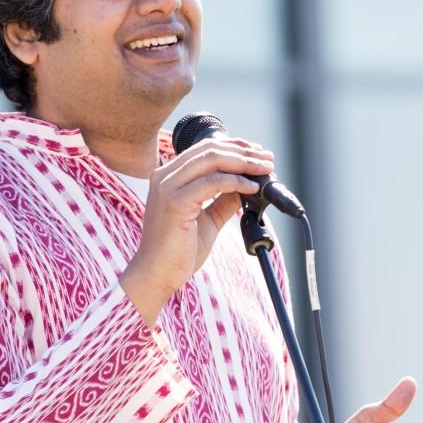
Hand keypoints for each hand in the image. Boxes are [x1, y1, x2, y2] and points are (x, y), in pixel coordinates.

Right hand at [120, 137, 272, 325]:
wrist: (156, 275)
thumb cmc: (176, 251)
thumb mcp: (207, 220)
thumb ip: (223, 201)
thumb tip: (246, 186)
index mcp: (168, 177)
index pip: (204, 148)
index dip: (234, 146)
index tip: (257, 153)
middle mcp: (164, 176)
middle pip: (210, 149)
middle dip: (243, 151)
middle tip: (267, 159)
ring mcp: (168, 187)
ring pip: (212, 160)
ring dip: (244, 163)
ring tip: (264, 169)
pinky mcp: (175, 202)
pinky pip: (212, 183)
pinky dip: (236, 182)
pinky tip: (251, 187)